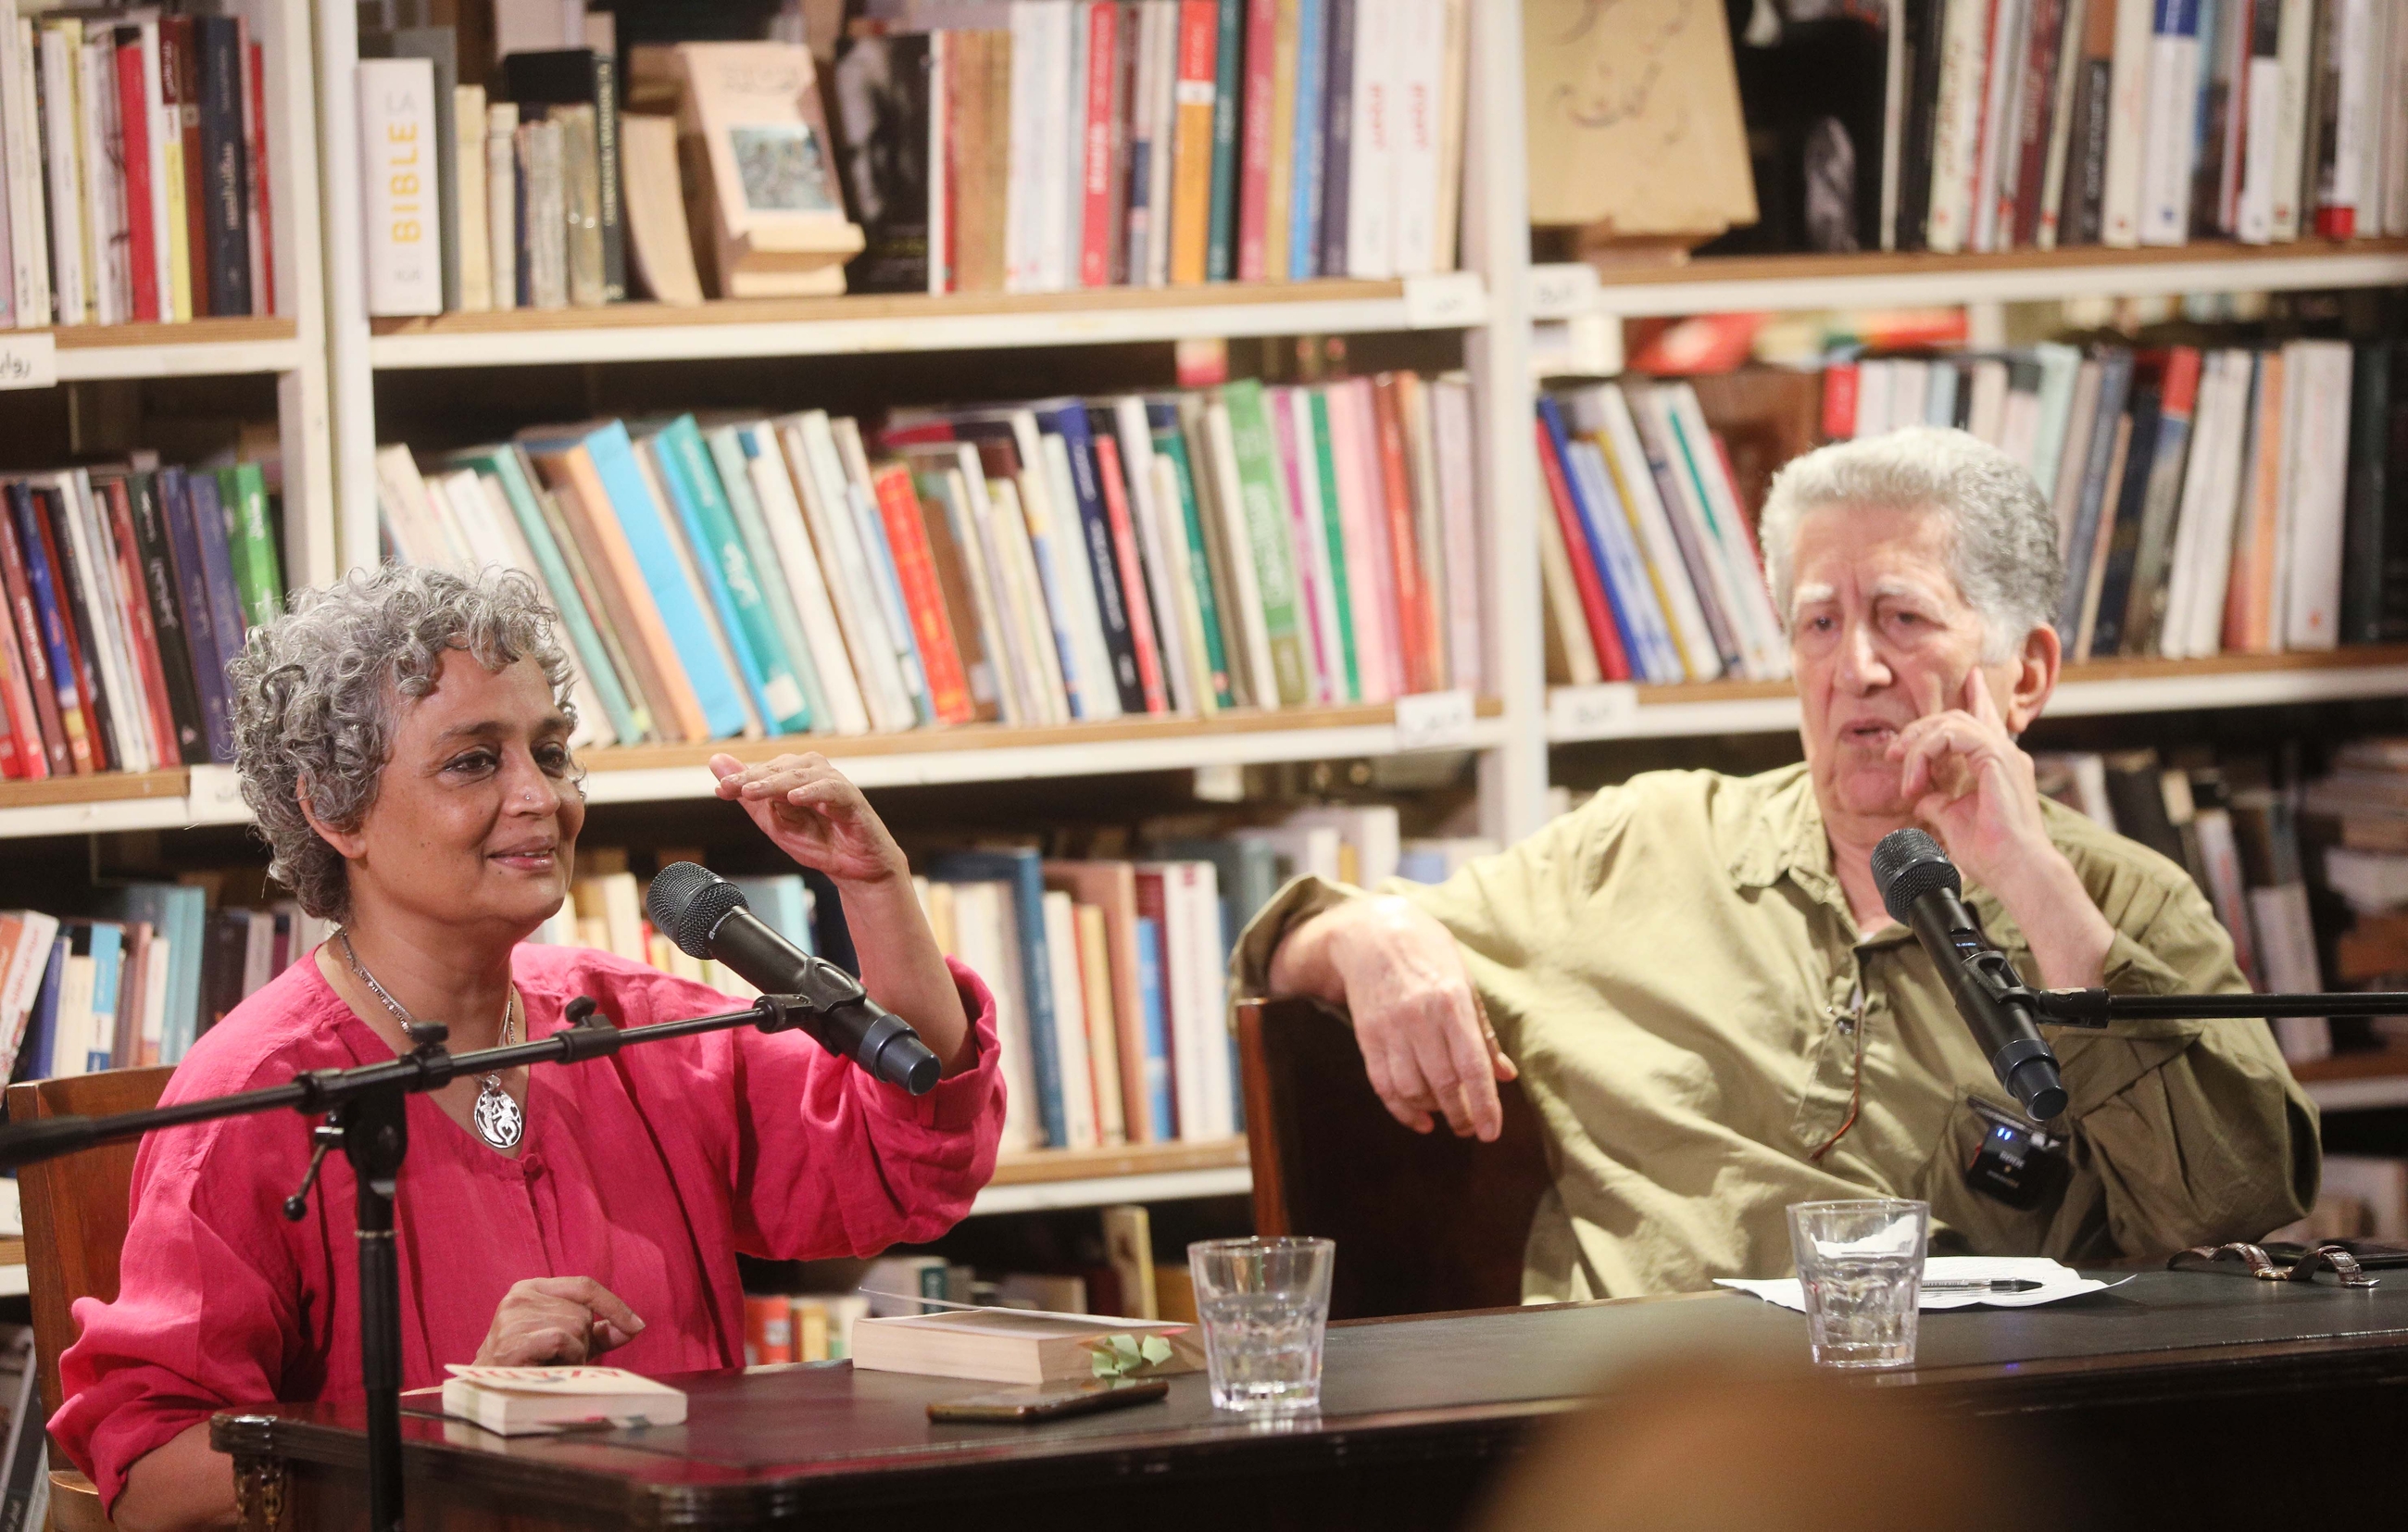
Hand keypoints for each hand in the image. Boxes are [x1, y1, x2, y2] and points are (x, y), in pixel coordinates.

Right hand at [474, 1277, 643, 1366]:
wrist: (488, 1390)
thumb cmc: (530, 1363)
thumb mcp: (568, 1343)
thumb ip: (598, 1332)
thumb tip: (635, 1326)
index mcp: (532, 1287)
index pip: (585, 1286)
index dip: (614, 1305)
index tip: (637, 1325)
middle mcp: (520, 1295)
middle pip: (581, 1312)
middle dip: (581, 1340)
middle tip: (559, 1358)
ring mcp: (512, 1315)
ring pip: (575, 1327)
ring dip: (573, 1353)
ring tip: (549, 1363)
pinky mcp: (512, 1339)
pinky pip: (562, 1340)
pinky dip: (566, 1356)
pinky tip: (549, 1366)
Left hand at [711, 752, 907, 885]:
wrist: (855, 870)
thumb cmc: (820, 842)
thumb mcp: (774, 823)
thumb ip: (748, 795)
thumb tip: (717, 762)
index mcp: (794, 775)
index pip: (764, 771)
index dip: (741, 778)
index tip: (721, 789)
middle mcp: (814, 772)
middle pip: (779, 768)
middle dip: (753, 778)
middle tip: (732, 788)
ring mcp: (833, 783)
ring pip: (801, 775)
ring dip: (775, 783)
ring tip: (753, 792)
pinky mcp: (852, 798)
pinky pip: (831, 789)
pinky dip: (812, 792)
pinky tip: (795, 798)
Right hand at [1320, 898, 1516, 1139]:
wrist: (1369, 932)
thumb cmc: (1427, 954)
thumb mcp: (1464, 982)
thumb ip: (1483, 1032)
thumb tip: (1506, 1075)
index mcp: (1452, 1001)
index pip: (1472, 1065)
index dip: (1484, 1104)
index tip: (1491, 1133)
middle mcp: (1420, 1018)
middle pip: (1444, 1083)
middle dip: (1461, 1115)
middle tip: (1471, 1129)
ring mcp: (1390, 1028)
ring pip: (1413, 1089)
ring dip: (1433, 1111)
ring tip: (1448, 1116)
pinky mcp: (1366, 1036)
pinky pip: (1383, 1084)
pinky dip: (1401, 1109)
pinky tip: (1419, 1119)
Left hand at [1886, 669, 2112, 987]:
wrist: (2015, 869)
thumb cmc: (1993, 854)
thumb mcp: (1954, 821)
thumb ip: (1938, 803)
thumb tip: (1921, 799)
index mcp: (2000, 764)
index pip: (1985, 720)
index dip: (1976, 697)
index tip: (1969, 679)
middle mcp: (2005, 754)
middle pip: (1957, 718)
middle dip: (1920, 730)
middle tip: (1894, 752)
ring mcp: (2003, 753)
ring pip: (1951, 722)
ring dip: (1919, 745)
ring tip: (1905, 775)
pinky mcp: (1996, 757)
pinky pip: (1952, 735)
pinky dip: (1926, 753)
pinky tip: (1917, 781)